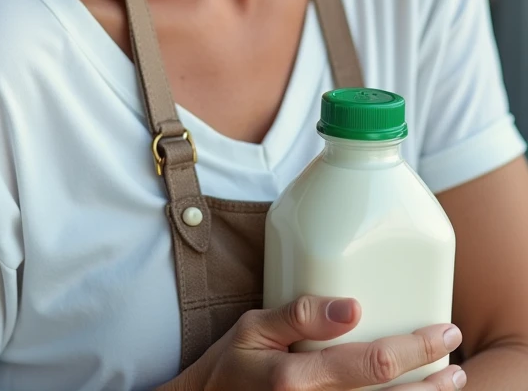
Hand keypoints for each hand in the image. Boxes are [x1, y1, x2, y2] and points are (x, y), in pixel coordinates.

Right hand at [164, 295, 464, 390]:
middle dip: (433, 383)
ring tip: (450, 385)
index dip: (417, 349)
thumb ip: (300, 314)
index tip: (445, 331)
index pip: (374, 365)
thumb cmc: (231, 366)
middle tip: (457, 363)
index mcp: (297, 379)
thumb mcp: (254, 327)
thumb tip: (353, 306)